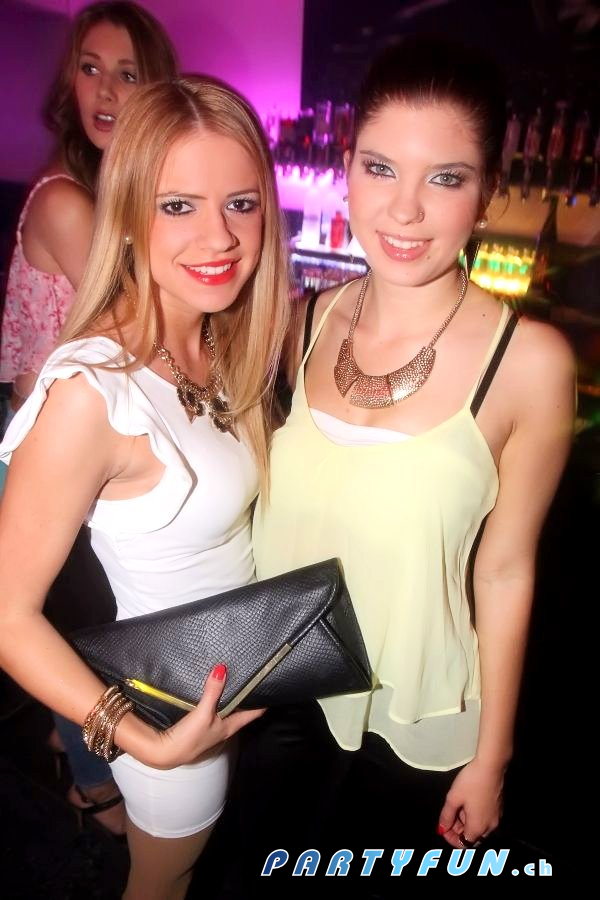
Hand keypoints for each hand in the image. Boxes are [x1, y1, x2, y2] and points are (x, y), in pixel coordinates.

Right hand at [134, 663, 264, 768]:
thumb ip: (213, 692)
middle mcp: (224, 727)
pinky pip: (212, 708)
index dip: (263, 702)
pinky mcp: (199, 725)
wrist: (165, 752)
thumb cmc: (190, 738)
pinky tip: (211, 690)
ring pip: (225, 708)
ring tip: (232, 677)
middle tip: (250, 676)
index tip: (270, 686)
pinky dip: (215, 699)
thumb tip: (222, 668)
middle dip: (245, 695)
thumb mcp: (203, 713)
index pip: (253, 713)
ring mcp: (211, 727)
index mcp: (230, 726)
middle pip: (240, 709)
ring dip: (229, 696)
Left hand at [437, 759, 503, 847]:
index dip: (451, 839)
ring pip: (479, 829)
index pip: (464, 844)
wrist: (491, 766)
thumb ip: (446, 816)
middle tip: (448, 818)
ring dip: (466, 824)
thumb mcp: (453, 798)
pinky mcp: (499, 808)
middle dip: (458, 831)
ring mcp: (496, 817)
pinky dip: (474, 817)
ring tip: (456, 808)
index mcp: (478, 828)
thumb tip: (441, 829)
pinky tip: (467, 803)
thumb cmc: (471, 782)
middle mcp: (490, 827)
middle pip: (473, 838)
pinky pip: (485, 820)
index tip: (443, 828)